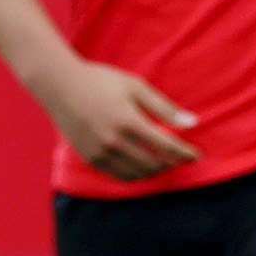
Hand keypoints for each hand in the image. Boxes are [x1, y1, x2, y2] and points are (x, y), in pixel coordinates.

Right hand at [37, 58, 197, 180]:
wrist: (59, 85)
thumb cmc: (100, 80)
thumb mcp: (135, 86)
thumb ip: (164, 107)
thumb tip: (192, 123)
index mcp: (128, 121)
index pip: (166, 146)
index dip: (185, 153)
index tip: (197, 154)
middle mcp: (114, 141)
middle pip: (153, 164)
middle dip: (171, 163)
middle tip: (179, 157)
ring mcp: (100, 152)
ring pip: (136, 174)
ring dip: (154, 171)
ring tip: (162, 162)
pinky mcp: (90, 158)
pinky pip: (118, 175)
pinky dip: (135, 174)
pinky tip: (141, 165)